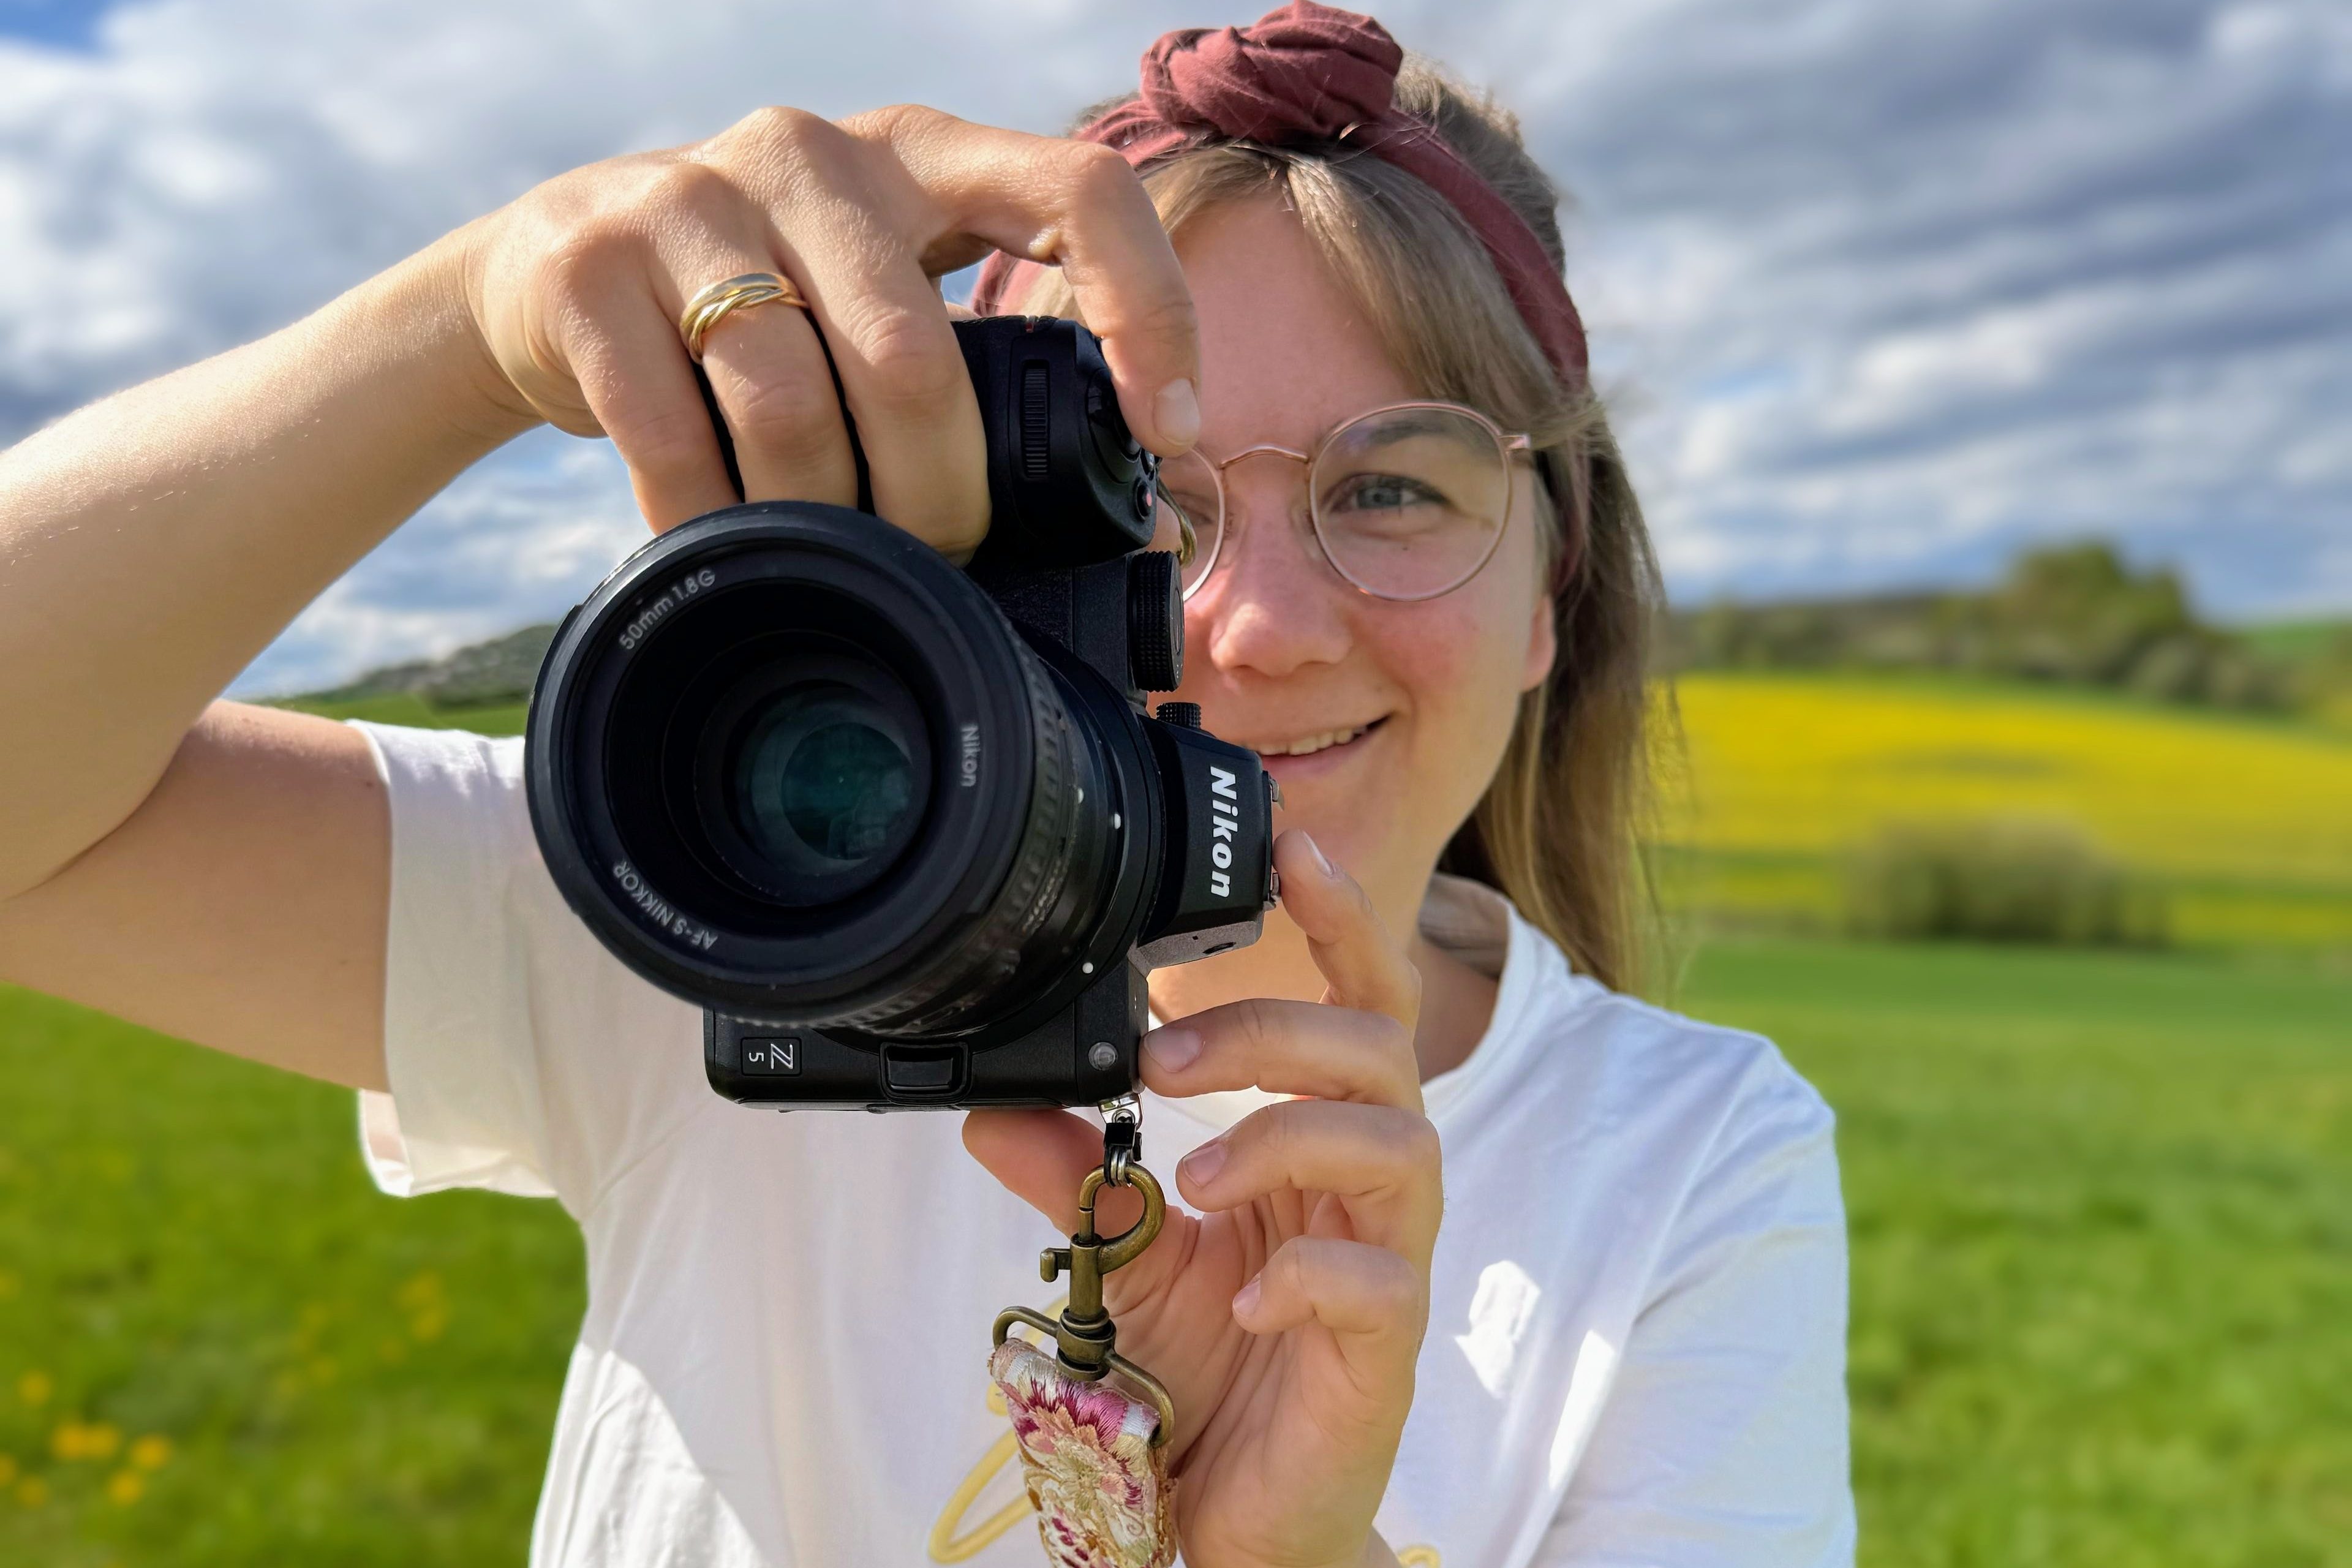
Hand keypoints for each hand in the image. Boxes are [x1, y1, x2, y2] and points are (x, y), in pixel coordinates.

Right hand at [452, 103, 1202, 548]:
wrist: (543, 274)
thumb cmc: (759, 311)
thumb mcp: (873, 300)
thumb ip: (980, 373)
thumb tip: (1142, 530)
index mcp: (920, 154)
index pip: (1080, 190)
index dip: (1147, 309)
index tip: (1171, 430)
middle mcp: (812, 153)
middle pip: (914, 357)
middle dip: (940, 498)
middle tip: (942, 561)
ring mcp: (690, 200)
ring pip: (793, 406)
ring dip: (824, 523)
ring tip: (830, 565)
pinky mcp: (588, 268)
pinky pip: (674, 439)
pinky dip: (713, 526)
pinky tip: (727, 555)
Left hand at [965, 831, 1437, 1567]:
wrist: (1237, 1512)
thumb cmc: (1208, 1370)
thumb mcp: (1128, 1257)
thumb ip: (1079, 1175)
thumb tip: (995, 1102)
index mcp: (1319, 1140)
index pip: (1355, 1004)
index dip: (1339, 920)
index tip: (1291, 848)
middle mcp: (1368, 1184)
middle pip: (1376, 1052)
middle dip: (1274, 1030)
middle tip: (1161, 1060)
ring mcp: (1389, 1261)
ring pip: (1398, 1146)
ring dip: (1283, 1137)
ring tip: (1190, 1177)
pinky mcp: (1387, 1348)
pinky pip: (1381, 1283)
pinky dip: (1310, 1273)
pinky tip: (1243, 1298)